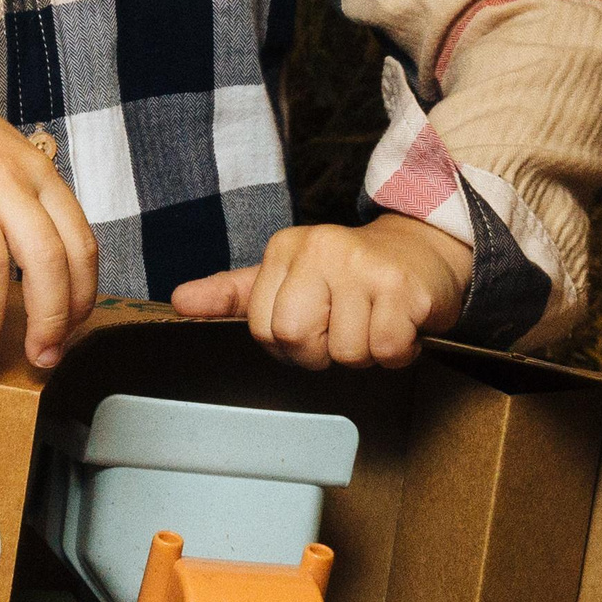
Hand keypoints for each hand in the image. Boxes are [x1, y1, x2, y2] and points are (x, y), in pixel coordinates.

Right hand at [0, 67, 98, 369]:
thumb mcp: (12, 161)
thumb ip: (34, 209)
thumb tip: (53, 287)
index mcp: (39, 175)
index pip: (81, 245)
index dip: (80, 299)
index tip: (67, 334)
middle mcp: (7, 180)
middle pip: (45, 260)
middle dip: (47, 321)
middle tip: (39, 359)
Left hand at [168, 214, 471, 369]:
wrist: (424, 251)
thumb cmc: (350, 273)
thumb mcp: (286, 276)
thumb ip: (232, 293)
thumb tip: (177, 302)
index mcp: (285, 248)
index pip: (264, 329)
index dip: (290, 345)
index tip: (316, 324)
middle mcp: (319, 248)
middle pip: (296, 339)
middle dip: (323, 351)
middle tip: (345, 326)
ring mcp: (362, 266)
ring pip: (346, 352)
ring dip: (365, 351)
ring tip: (375, 318)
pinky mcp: (403, 287)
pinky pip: (387, 351)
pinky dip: (398, 351)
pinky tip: (400, 323)